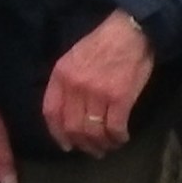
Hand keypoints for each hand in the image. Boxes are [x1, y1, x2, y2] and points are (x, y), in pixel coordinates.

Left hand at [41, 11, 155, 155]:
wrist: (130, 32)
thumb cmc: (102, 43)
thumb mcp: (72, 58)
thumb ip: (66, 83)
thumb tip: (67, 110)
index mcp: (60, 75)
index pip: (51, 112)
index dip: (57, 133)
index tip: (65, 144)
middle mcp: (75, 87)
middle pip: (72, 127)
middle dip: (82, 144)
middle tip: (91, 150)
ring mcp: (97, 93)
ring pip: (93, 131)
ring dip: (101, 144)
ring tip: (107, 147)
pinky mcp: (120, 97)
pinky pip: (114, 127)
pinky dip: (117, 137)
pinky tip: (121, 138)